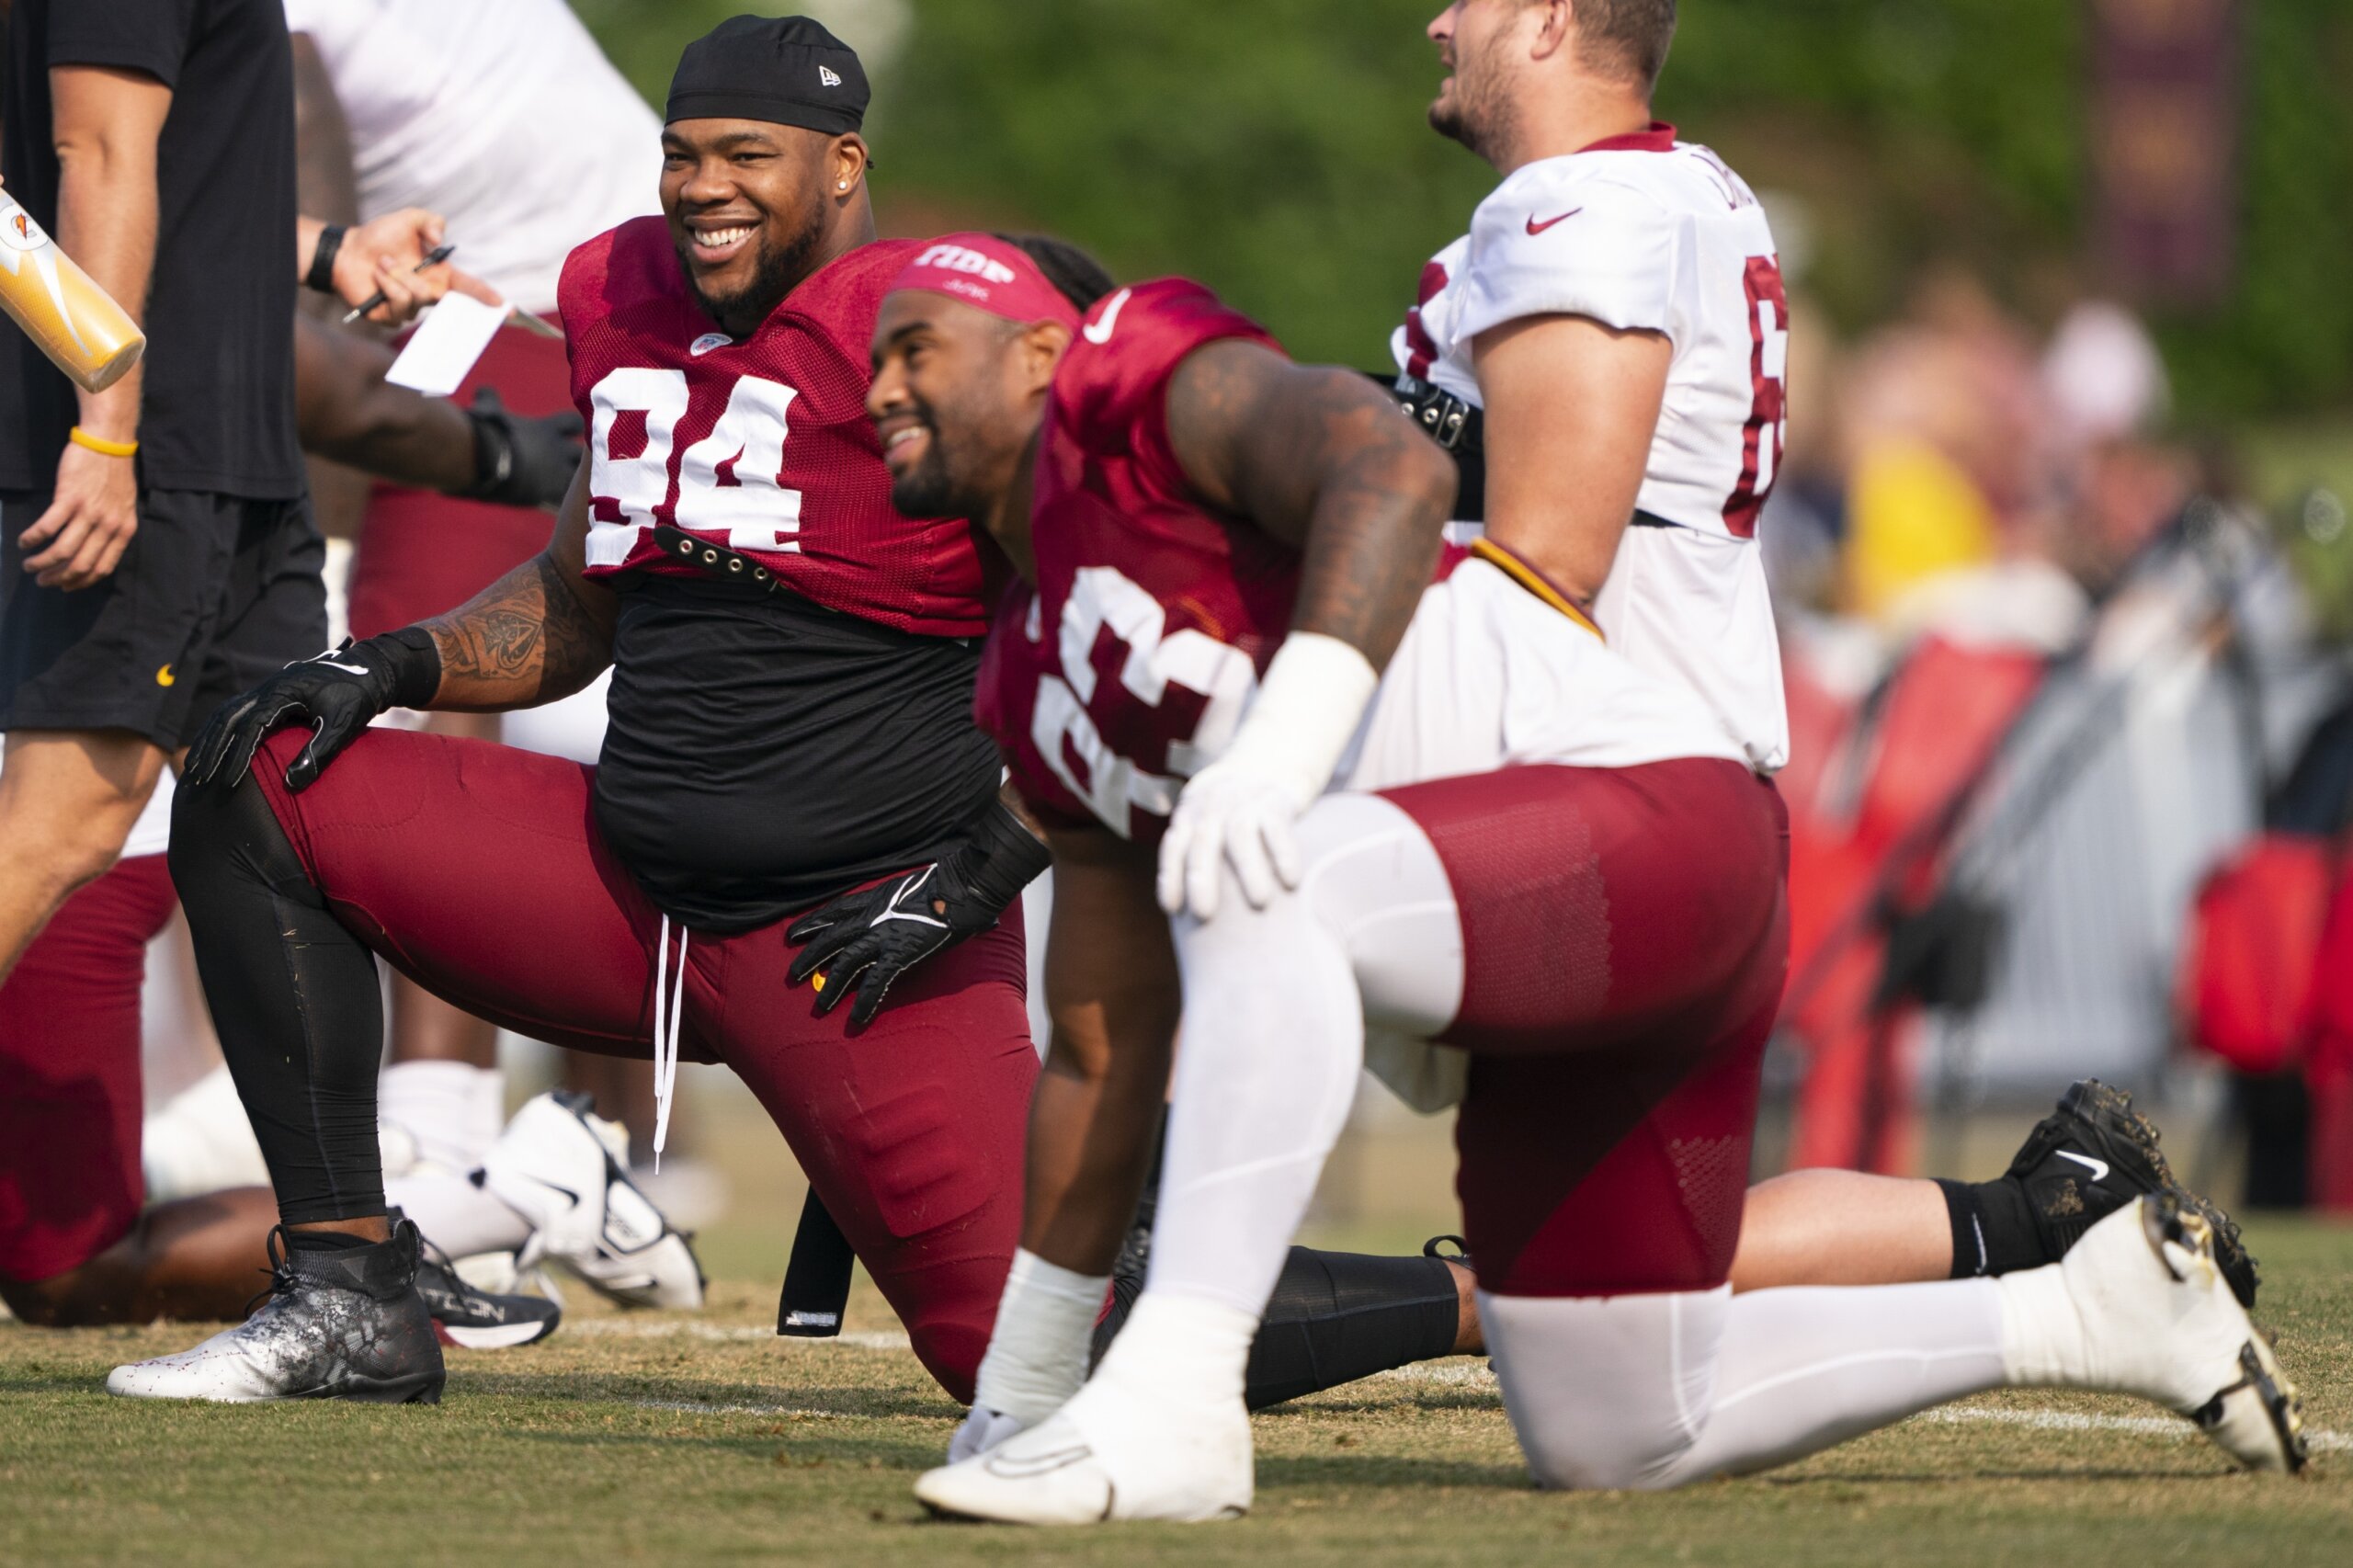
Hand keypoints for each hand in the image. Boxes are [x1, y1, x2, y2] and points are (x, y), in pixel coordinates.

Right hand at [22, 439, 137, 589]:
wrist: (108, 443)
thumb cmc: (114, 474)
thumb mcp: (124, 507)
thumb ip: (113, 529)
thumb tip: (97, 549)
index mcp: (124, 531)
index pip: (103, 568)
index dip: (82, 582)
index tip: (66, 586)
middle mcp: (108, 526)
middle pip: (81, 565)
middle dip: (58, 578)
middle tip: (42, 580)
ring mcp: (89, 513)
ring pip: (63, 551)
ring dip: (42, 562)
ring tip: (29, 564)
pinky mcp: (69, 498)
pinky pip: (47, 527)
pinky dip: (33, 538)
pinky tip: (24, 542)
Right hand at [184, 633, 435, 792]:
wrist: (368, 671)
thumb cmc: (358, 698)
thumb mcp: (343, 725)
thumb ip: (319, 753)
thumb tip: (291, 783)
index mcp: (282, 692)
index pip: (250, 727)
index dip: (238, 757)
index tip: (230, 784)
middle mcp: (267, 687)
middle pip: (227, 719)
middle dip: (211, 751)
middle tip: (198, 781)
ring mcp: (265, 688)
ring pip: (225, 714)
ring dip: (208, 741)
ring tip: (195, 771)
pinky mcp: (269, 694)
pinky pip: (234, 712)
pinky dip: (218, 731)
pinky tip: (211, 750)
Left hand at [334, 207, 501, 325]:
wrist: (347, 252)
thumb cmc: (378, 237)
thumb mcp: (408, 219)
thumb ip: (430, 221)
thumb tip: (440, 242)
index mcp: (439, 275)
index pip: (469, 288)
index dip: (486, 297)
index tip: (504, 306)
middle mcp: (430, 294)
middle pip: (448, 301)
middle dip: (435, 289)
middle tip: (420, 269)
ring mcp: (412, 308)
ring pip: (418, 296)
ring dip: (398, 274)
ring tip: (383, 262)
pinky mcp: (392, 318)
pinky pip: (399, 303)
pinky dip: (386, 283)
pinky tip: (376, 274)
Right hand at [464, 389, 585, 508]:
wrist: (485, 459)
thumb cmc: (485, 430)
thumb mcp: (487, 409)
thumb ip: (489, 400)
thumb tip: (482, 390)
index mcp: (547, 429)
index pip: (575, 423)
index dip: (576, 428)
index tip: (574, 432)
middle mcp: (559, 451)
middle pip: (587, 455)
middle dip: (585, 460)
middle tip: (576, 466)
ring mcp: (558, 474)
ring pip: (584, 480)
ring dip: (579, 484)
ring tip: (573, 490)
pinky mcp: (550, 494)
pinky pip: (567, 502)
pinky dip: (567, 506)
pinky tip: (563, 510)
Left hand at [786, 803, 1050, 1025]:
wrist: (961, 887)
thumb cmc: (947, 885)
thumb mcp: (913, 887)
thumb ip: (907, 901)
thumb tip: (917, 909)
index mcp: (875, 899)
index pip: (834, 911)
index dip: (811, 924)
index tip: (792, 934)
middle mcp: (871, 918)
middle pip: (830, 938)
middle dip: (809, 956)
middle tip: (792, 975)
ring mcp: (882, 936)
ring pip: (844, 963)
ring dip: (830, 985)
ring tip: (819, 1004)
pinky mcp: (898, 954)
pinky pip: (875, 983)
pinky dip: (865, 1002)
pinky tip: (857, 1019)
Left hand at [1155, 753, 1315, 920]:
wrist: (1271, 758)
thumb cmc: (1232, 803)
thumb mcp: (1202, 812)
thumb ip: (1188, 845)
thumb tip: (1173, 902)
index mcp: (1191, 813)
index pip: (1174, 846)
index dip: (1169, 876)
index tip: (1171, 908)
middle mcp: (1214, 807)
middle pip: (1203, 843)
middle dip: (1201, 879)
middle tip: (1205, 915)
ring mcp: (1245, 801)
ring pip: (1241, 835)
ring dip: (1249, 870)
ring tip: (1260, 903)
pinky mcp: (1276, 800)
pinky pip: (1278, 827)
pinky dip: (1284, 854)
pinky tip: (1291, 882)